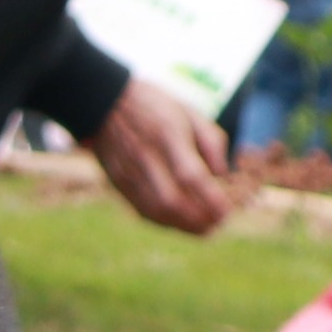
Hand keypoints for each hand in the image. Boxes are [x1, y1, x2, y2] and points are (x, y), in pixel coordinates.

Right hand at [89, 75, 235, 235]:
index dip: (210, 198)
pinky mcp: (120, 185)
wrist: (105, 104)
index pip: (190, 175)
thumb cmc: (155, 106)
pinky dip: (166, 222)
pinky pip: (144, 211)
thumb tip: (222, 175)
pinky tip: (181, 222)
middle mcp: (146, 157)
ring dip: (183, 226)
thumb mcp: (189, 113)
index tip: (227, 211)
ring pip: (156, 212)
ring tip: (204, 228)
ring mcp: (129, 174)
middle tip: (217, 223)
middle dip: (198, 219)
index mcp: (167, 134)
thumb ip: (211, 141)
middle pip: (171, 201)